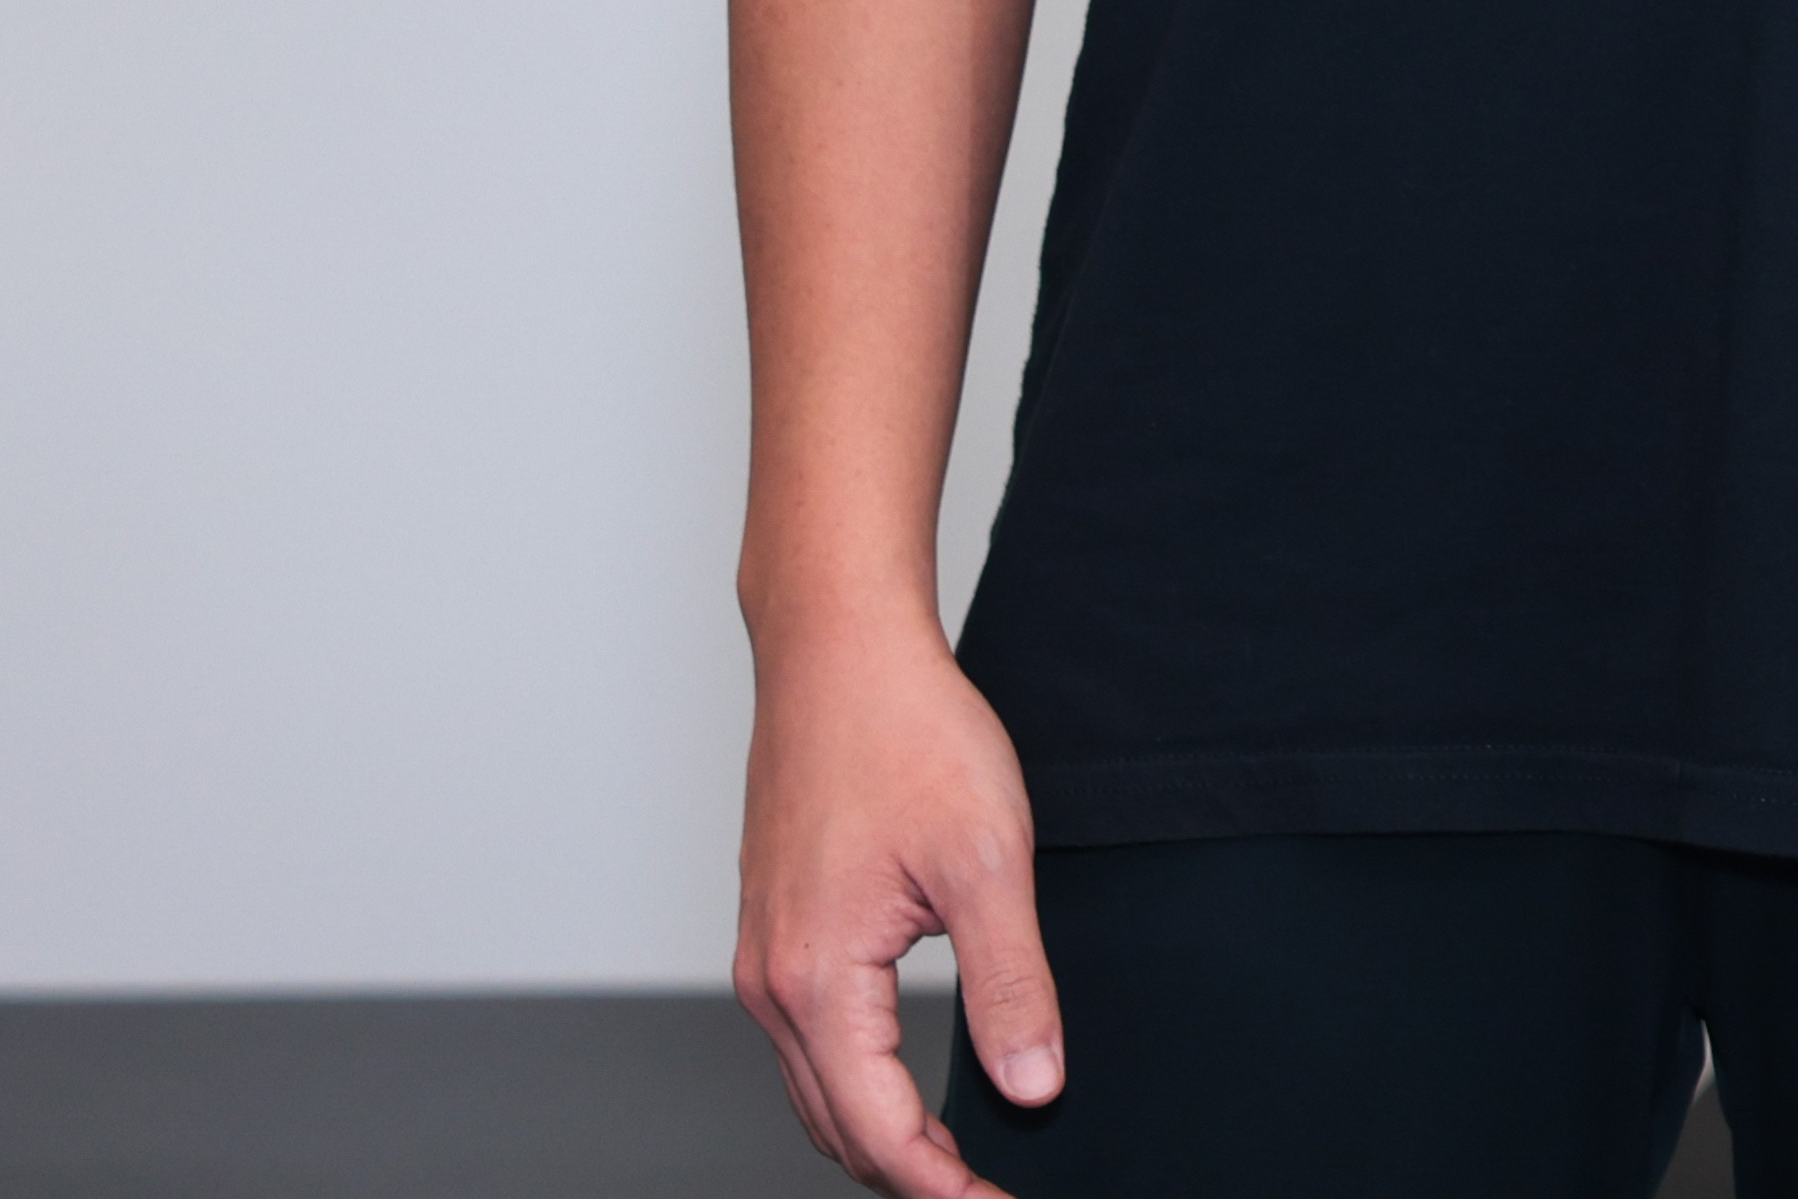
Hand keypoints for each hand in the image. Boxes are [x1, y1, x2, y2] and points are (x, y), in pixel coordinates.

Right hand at [735, 608, 1049, 1198]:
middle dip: (910, 1175)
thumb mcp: (988, 862)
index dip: (941, 1185)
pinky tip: (907, 1080)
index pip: (879, 1130)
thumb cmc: (907, 735)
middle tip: (986, 1191)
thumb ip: (1011, 985)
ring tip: (957, 1157)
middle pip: (836, 1127)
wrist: (838, 652)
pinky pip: (808, 1041)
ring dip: (881, 1133)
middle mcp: (772, 984)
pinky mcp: (776, 931)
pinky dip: (857, 1082)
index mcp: (817, 981)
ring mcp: (764, 958)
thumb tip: (1032, 1084)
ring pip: (817, 1090)